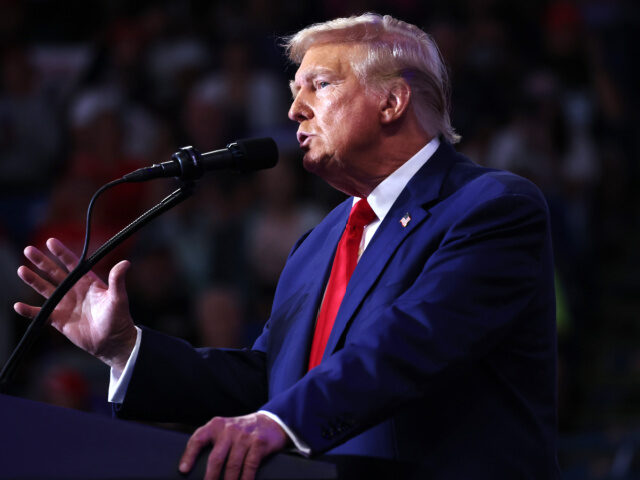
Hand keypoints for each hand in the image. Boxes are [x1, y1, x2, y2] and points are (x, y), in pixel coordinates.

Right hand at [14, 238, 136, 370]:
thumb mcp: (118, 298)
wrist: (112, 341)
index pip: (72, 264)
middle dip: (42, 261)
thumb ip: (117, 280)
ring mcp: (65, 304)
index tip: (50, 242)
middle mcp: (74, 290)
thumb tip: (125, 263)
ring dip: (33, 280)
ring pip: (45, 289)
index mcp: (87, 282)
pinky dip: (29, 311)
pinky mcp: (58, 319)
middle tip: (29, 250)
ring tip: (21, 270)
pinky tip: (18, 306)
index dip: (61, 253)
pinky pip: (41, 314)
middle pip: (54, 273)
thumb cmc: (118, 318)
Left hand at [179, 412, 288, 479]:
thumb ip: (211, 442)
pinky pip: (250, 466)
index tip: (183, 470)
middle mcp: (229, 429)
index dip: (189, 455)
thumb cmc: (241, 432)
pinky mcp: (259, 443)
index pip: (198, 439)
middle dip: (210, 478)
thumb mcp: (224, 430)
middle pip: (216, 458)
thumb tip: (191, 468)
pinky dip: (245, 479)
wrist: (269, 421)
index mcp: (216, 426)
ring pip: (233, 465)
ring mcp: (245, 436)